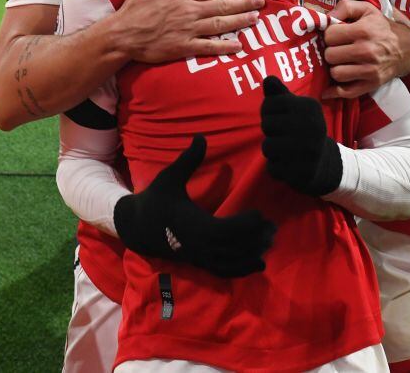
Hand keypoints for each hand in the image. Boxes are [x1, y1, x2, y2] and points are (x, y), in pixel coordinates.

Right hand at [111, 0, 263, 62]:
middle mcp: (190, 11)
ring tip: (255, 18)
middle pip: (223, 5)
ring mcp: (189, 30)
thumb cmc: (135, 8)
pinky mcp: (185, 47)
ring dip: (240, 21)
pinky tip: (239, 45)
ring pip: (221, 24)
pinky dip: (225, 46)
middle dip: (245, 3)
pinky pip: (209, 46)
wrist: (123, 35)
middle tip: (260, 2)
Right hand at [113, 135, 275, 277]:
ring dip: (252, 255)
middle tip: (273, 226)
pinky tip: (259, 263)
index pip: (225, 231)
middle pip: (233, 249)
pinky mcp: (199, 263)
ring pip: (231, 263)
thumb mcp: (170, 177)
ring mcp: (198, 257)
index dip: (245, 225)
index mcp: (193, 225)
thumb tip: (201, 137)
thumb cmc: (155, 199)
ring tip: (269, 242)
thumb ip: (188, 159)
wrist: (135, 227)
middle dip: (254, 239)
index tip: (260, 213)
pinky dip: (242, 270)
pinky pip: (224, 272)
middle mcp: (197, 245)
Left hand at [260, 77, 342, 195]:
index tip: (280, 117)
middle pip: (266, 125)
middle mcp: (312, 126)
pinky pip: (272, 168)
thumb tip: (267, 79)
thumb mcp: (294, 108)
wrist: (324, 162)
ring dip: (272, 150)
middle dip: (270, 132)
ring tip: (285, 149)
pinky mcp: (304, 172)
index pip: (269, 104)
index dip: (268, 112)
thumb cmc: (302, 128)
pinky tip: (289, 164)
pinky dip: (276, 168)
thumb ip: (279, 94)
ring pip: (267, 147)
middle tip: (284, 135)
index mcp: (309, 106)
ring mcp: (309, 150)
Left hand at [323, 0, 409, 97]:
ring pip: (336, 73)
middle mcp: (366, 51)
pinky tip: (329, 89)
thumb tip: (326, 18)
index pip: (330, 36)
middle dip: (331, 51)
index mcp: (363, 30)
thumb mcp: (366, 9)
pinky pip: (347, 92)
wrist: (406, 47)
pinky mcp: (372, 83)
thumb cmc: (381, 26)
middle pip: (330, 55)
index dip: (330, 34)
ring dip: (335, 68)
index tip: (336, 35)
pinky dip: (335, 92)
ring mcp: (370, 69)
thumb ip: (345, 7)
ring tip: (341, 62)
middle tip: (338, 49)